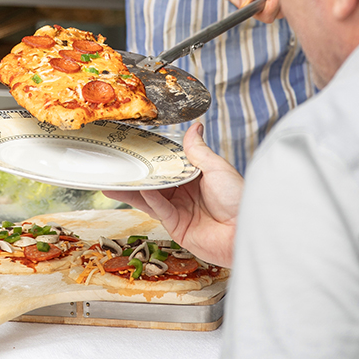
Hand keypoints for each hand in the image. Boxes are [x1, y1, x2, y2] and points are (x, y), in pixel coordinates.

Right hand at [103, 122, 241, 267]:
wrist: (245, 231)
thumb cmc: (238, 198)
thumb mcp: (217, 167)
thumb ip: (198, 150)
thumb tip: (195, 126)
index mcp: (196, 176)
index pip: (169, 164)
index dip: (154, 156)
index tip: (135, 148)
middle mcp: (185, 192)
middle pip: (156, 181)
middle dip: (137, 173)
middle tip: (117, 164)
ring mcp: (179, 210)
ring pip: (151, 196)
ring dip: (133, 189)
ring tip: (113, 181)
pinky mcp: (176, 226)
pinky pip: (159, 209)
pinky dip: (148, 199)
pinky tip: (139, 189)